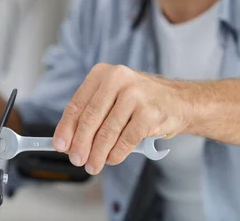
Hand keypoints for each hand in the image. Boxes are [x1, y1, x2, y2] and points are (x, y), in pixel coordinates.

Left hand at [52, 63, 192, 174]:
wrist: (179, 101)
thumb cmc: (140, 102)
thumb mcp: (113, 98)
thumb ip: (92, 115)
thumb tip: (68, 142)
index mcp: (104, 73)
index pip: (78, 103)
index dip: (66, 127)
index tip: (60, 145)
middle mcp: (119, 78)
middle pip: (90, 118)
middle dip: (80, 143)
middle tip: (76, 160)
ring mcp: (135, 94)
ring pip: (107, 131)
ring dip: (97, 153)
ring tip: (93, 165)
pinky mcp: (149, 112)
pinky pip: (126, 139)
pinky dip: (117, 153)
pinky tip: (112, 159)